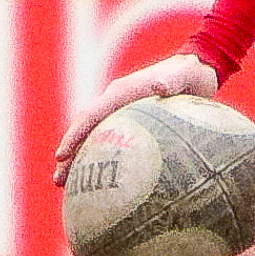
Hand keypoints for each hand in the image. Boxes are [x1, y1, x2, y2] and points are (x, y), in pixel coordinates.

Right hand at [53, 54, 220, 184]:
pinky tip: (106, 183)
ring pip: (94, 138)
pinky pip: (112, 142)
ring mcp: (120, 111)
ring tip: (69, 186)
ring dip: (80, 160)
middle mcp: (115, 101)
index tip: (61, 156)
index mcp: (121, 92)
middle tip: (58, 179)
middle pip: (84, 130)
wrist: (196, 69)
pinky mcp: (130, 121)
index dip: (75, 136)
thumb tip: (160, 87)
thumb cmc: (190, 73)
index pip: (91, 116)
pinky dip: (103, 159)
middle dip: (69, 153)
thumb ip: (171, 81)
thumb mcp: (183, 75)